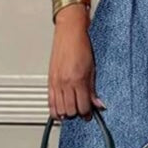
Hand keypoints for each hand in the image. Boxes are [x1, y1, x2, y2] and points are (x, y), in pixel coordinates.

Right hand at [47, 4, 105, 120]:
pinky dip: (54, 109)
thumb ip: (93, 89)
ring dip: (66, 113)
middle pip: (70, 110)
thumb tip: (97, 104)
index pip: (83, 106)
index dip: (88, 113)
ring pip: (59, 109)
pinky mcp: (50, 80)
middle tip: (82, 112)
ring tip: (72, 111)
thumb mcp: (92, 69)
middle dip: (77, 114)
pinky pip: (50, 101)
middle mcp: (65, 83)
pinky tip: (60, 110)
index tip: (90, 114)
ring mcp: (56, 82)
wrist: (70, 33)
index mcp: (78, 80)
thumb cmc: (82, 46)